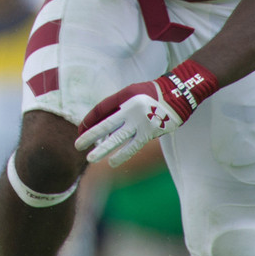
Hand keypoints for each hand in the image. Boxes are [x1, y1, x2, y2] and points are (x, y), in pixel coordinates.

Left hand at [75, 60, 217, 166]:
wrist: (177, 94)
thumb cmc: (151, 93)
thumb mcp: (131, 92)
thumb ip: (117, 106)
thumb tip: (100, 122)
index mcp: (123, 97)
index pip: (101, 109)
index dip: (90, 120)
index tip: (80, 130)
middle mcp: (129, 109)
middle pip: (105, 124)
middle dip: (90, 136)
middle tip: (77, 145)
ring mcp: (140, 121)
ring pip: (117, 138)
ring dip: (103, 149)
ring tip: (90, 158)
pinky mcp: (150, 132)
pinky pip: (133, 146)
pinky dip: (122, 155)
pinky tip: (112, 162)